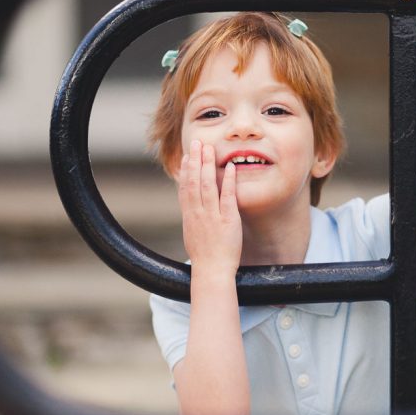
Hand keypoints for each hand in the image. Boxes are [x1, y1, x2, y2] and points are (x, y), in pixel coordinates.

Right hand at [179, 140, 241, 276]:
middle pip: (194, 182)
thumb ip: (192, 218)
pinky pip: (227, 198)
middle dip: (195, 160)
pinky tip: (230, 168)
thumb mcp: (192, 234)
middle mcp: (198, 214)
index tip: (188, 155)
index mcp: (189, 216)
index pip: (185, 188)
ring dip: (208, 165)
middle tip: (197, 142)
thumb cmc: (204, 256)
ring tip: (210, 148)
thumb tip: (191, 206)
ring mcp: (212, 216)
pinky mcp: (227, 221)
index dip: (186, 170)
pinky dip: (228, 182)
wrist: (212, 271)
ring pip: (207, 186)